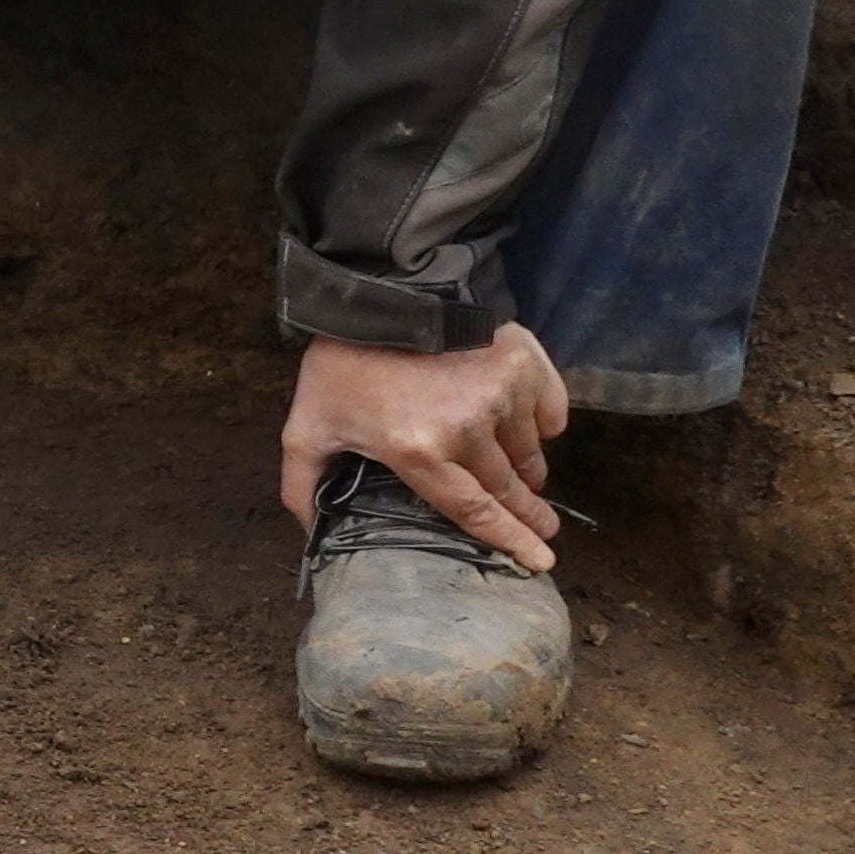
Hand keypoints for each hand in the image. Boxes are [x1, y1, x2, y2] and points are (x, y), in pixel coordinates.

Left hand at [283, 325, 569, 568]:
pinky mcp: (524, 365)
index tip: (542, 561)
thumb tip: (311, 530)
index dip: (510, 540)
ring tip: (519, 472)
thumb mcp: (307, 425)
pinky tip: (526, 426)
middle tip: (545, 526)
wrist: (381, 291)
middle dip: (530, 512)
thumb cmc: (343, 362)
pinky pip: (551, 412)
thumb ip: (303, 482)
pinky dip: (543, 423)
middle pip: (509, 487)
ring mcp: (501, 395)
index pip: (474, 510)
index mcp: (419, 450)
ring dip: (526, 467)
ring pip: (529, 451)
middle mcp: (468, 428)